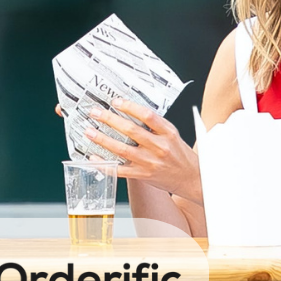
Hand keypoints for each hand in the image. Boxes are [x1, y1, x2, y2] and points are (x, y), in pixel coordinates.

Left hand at [85, 98, 202, 202]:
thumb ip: (155, 125)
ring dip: (102, 140)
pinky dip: (105, 164)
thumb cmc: (180, 155)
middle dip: (110, 119)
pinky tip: (94, 158)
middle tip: (95, 113)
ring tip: (89, 131)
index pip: (147, 115)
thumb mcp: (172, 135)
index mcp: (168, 133)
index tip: (115, 102)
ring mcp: (150, 162)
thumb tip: (131, 111)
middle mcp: (159, 147)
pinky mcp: (143, 175)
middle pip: (131, 130)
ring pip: (122, 149)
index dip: (129, 107)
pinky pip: (120, 170)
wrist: (191, 178)